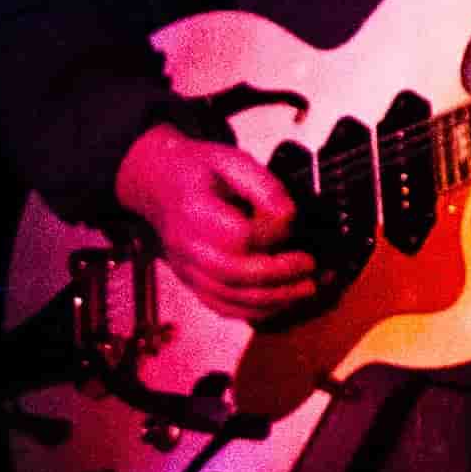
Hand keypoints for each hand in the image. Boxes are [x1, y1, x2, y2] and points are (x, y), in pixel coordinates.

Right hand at [112, 125, 324, 322]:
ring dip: (274, 299)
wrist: (159, 184)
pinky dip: (254, 311)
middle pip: (234, 274)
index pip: (239, 235)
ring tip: (307, 288)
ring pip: (229, 297)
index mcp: (195, 210)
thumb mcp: (232, 160)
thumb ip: (263, 185)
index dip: (272, 234)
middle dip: (280, 275)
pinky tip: (282, 302)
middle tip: (311, 266)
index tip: (292, 222)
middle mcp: (186, 246)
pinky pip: (220, 306)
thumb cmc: (201, 171)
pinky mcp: (190, 281)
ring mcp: (186, 268)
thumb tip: (289, 216)